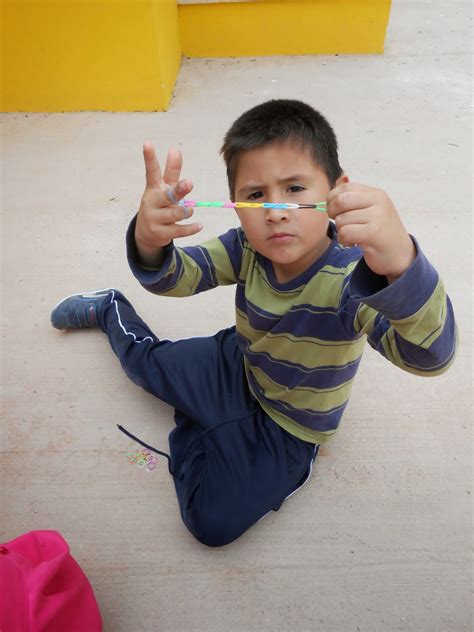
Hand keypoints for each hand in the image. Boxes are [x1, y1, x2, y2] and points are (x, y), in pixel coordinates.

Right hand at [134, 143, 202, 264]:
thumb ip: (172, 171)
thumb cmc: (159, 205)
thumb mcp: (164, 188)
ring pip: (177, 214)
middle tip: (189, 183)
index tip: (147, 143)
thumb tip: (175, 149)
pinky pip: (179, 230)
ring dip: (187, 211)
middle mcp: (152, 202)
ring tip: (190, 210)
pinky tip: (200, 226)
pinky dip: (191, 228)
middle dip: (179, 190)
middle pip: (168, 195)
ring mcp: (154, 218)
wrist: (146, 234)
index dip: (150, 158)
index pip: (151, 171)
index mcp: (153, 189)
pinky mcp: (160, 233)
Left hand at [327, 182, 415, 281]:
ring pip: (342, 219)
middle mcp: (378, 201)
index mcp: (375, 193)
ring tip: (352, 236)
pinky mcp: (374, 233)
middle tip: (340, 223)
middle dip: (333, 213)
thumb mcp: (370, 209)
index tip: (336, 211)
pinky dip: (344, 240)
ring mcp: (377, 216)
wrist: (400, 254)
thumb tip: (336, 181)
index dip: (332, 199)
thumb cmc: (380, 232)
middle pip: (341, 201)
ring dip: (341, 231)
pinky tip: (353, 243)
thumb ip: (354, 197)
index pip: (344, 188)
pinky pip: (345, 232)